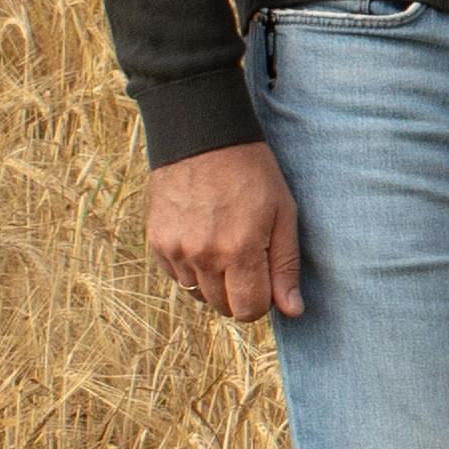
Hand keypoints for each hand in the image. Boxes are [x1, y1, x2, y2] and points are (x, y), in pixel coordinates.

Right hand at [147, 142, 305, 322]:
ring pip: (198, 294)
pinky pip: (176, 277)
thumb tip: (292, 310)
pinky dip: (190, 268)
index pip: (249, 310)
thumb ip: (285, 265)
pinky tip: (201, 239)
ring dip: (213, 281)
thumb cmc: (251, 173)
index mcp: (239, 250)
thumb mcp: (283, 213)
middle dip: (239, 292)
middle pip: (223, 306)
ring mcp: (175, 250)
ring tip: (223, 244)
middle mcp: (203, 256)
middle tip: (246, 258)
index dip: (261, 301)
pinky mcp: (156, 242)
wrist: (202, 138)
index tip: (265, 280)